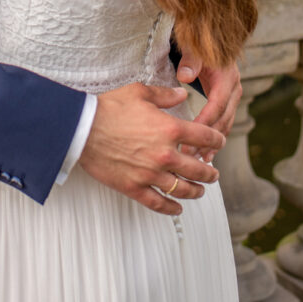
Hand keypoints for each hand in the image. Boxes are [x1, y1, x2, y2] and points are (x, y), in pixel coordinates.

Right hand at [79, 83, 224, 214]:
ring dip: (196, 191)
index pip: (205, 137)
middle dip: (210, 173)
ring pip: (183, 189)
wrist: (83, 128)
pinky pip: (159, 203)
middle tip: (214, 174)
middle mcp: (166, 154)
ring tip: (200, 191)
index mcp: (170, 128)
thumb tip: (182, 94)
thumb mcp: (140, 92)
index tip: (219, 142)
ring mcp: (151, 174)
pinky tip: (177, 208)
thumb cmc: (109, 107)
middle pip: (199, 169)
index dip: (217, 139)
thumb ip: (165, 95)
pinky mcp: (135, 187)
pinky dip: (171, 208)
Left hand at [176, 53, 241, 161]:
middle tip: (190, 154)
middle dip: (208, 138)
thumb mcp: (192, 47)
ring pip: (226, 123)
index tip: (189, 136)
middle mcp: (234, 87)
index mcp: (227, 76)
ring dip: (214, 142)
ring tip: (200, 160)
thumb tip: (184, 76)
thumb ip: (189, 61)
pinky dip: (215, 137)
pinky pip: (224, 122)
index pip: (217, 104)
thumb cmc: (197, 43)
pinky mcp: (228, 101)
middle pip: (224, 118)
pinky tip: (207, 154)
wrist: (210, 36)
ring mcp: (233, 95)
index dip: (205, 122)